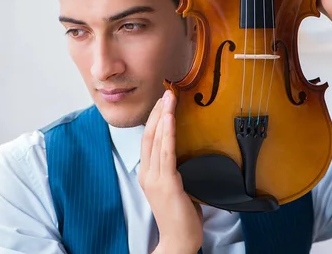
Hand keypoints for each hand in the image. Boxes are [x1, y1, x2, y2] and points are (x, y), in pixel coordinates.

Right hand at [139, 89, 202, 253]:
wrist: (178, 241)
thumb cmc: (180, 217)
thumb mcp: (174, 188)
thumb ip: (173, 171)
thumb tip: (185, 154)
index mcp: (147, 174)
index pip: (148, 140)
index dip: (154, 119)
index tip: (162, 103)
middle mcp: (147, 173)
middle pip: (149, 135)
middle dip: (157, 112)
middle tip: (166, 93)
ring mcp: (155, 178)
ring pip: (157, 140)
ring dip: (163, 117)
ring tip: (168, 99)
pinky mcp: (167, 183)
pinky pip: (167, 153)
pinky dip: (167, 133)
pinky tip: (170, 119)